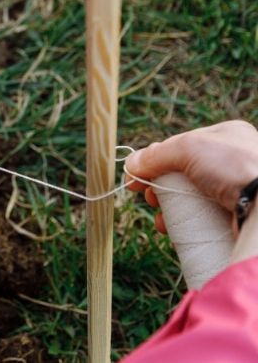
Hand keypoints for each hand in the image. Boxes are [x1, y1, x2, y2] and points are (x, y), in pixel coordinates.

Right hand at [126, 120, 257, 232]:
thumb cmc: (234, 167)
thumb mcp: (188, 148)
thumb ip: (156, 155)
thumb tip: (130, 165)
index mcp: (226, 137)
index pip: (180, 147)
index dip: (155, 162)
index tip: (136, 178)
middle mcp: (233, 161)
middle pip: (183, 175)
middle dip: (161, 189)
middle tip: (151, 200)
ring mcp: (236, 189)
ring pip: (192, 199)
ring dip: (170, 210)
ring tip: (162, 222)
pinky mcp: (238, 215)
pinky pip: (204, 219)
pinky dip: (185, 225)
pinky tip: (175, 231)